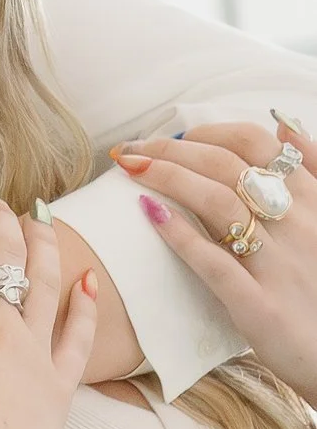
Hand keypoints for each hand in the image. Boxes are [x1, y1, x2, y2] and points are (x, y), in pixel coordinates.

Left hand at [116, 113, 316, 401]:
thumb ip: (311, 171)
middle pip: (227, 166)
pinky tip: (149, 213)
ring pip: (219, 202)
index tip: (172, 137)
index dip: (207, 132)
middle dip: (171, 150)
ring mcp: (279, 265)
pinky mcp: (259, 305)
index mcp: (314, 201)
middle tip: (132, 151)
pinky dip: (180, 235)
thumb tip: (283, 123)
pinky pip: (214, 263)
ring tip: (131, 170)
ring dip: (168, 178)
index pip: (256, 144)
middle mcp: (298, 225)